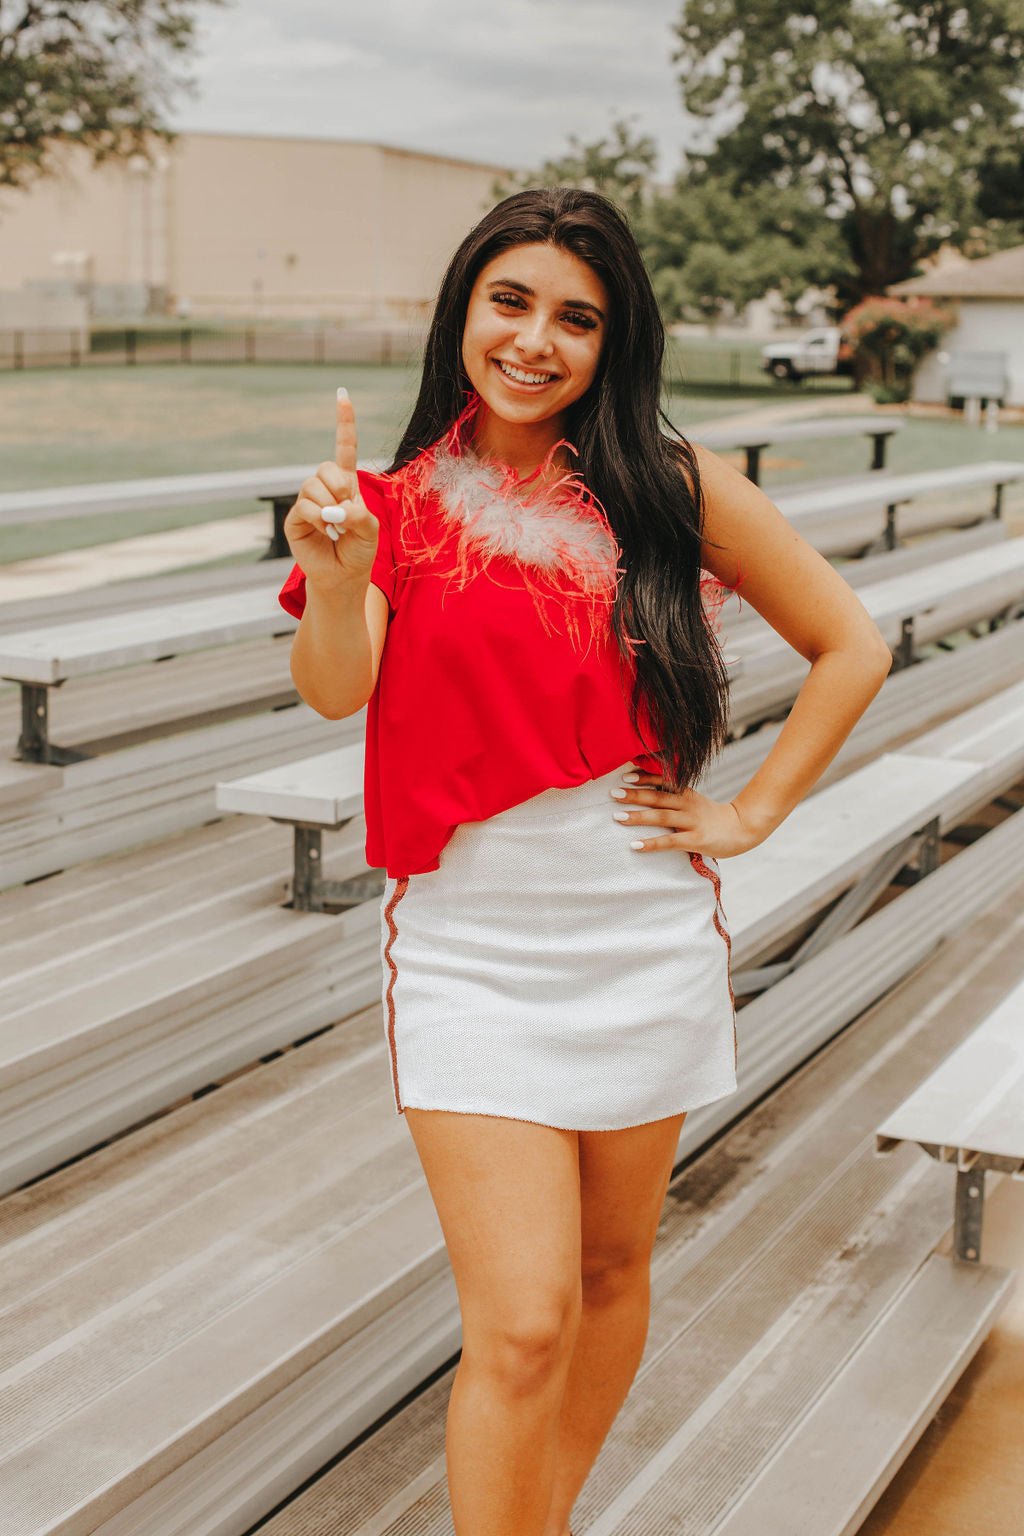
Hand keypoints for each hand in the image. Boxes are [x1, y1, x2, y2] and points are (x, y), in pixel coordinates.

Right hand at [282, 387, 379, 589]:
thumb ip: (360, 514)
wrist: (342, 577)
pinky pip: (304, 507)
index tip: (342, 394)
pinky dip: (318, 518)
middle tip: (345, 510)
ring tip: (336, 526)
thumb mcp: (370, 530)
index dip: (344, 423)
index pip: (344, 448)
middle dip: (339, 487)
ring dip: (329, 507)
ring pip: (312, 486)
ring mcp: (307, 501)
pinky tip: (326, 530)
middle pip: (325, 467)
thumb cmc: (358, 552)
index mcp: (346, 484)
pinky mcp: (294, 518)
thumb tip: (335, 508)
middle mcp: (323, 488)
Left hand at [609, 769, 765, 857]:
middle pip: (658, 798)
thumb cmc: (715, 818)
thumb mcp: (696, 802)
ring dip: (638, 817)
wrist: (744, 830)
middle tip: (613, 794)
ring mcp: (692, 822)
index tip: (625, 776)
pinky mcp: (696, 840)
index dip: (644, 778)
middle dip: (634, 795)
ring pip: (661, 817)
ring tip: (618, 817)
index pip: (663, 782)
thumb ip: (676, 799)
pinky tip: (635, 845)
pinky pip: (670, 841)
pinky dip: (652, 843)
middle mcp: (688, 805)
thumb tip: (650, 796)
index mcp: (688, 794)